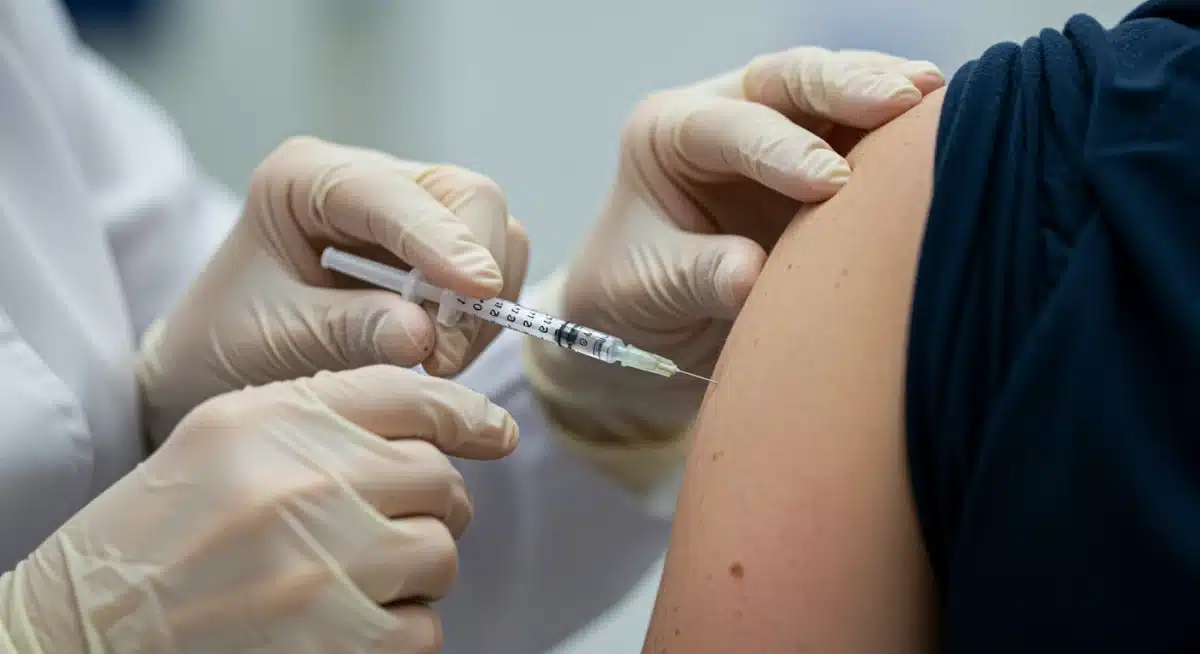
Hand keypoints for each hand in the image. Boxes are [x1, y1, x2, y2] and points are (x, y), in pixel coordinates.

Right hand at [0, 366, 516, 652]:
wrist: (90, 627)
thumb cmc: (164, 531)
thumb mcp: (227, 437)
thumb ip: (325, 415)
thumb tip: (441, 424)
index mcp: (275, 423)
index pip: (410, 397)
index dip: (466, 415)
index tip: (494, 434)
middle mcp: (305, 485)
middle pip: (440, 482)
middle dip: (430, 505)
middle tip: (392, 524)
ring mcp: (323, 569)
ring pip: (441, 556)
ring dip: (415, 570)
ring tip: (359, 577)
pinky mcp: (336, 646)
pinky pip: (424, 630)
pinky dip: (401, 629)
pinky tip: (351, 623)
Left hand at [137, 136, 529, 444]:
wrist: (214, 362)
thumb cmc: (226, 342)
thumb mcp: (276, 340)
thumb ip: (349, 331)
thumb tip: (425, 336)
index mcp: (306, 178)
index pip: (396, 193)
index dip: (443, 240)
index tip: (477, 292)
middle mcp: (368, 180)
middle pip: (469, 198)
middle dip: (474, 277)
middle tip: (445, 355)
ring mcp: (410, 211)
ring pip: (495, 233)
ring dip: (481, 305)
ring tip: (437, 360)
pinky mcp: (438, 248)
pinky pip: (494, 269)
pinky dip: (482, 317)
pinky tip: (441, 349)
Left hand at [528, 48, 943, 439]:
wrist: (650, 322)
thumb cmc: (633, 296)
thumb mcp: (647, 290)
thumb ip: (698, 275)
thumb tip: (753, 275)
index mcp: (668, 132)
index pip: (727, 125)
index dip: (778, 148)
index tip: (827, 182)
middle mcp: (724, 114)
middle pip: (786, 80)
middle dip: (845, 85)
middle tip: (904, 99)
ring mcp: (778, 132)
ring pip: (834, 93)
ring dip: (886, 92)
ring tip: (938, 96)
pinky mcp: (822, 158)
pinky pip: (864, 133)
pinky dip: (901, 131)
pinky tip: (945, 128)